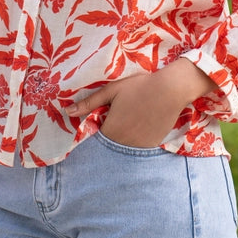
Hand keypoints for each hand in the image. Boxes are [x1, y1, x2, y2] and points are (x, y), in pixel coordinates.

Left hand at [73, 59, 216, 148]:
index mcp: (111, 130)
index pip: (96, 141)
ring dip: (123, 141)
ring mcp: (139, 147)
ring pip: (125, 150)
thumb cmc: (139, 86)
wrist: (171, 89)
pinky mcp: (152, 146)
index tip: (102, 121)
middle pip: (110, 147)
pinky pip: (139, 149)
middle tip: (118, 121)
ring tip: (130, 123)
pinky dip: (137, 142)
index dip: (97, 132)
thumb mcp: (112, 91)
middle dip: (109, 138)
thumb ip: (89, 103)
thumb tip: (67, 111)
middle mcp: (124, 144)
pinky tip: (141, 126)